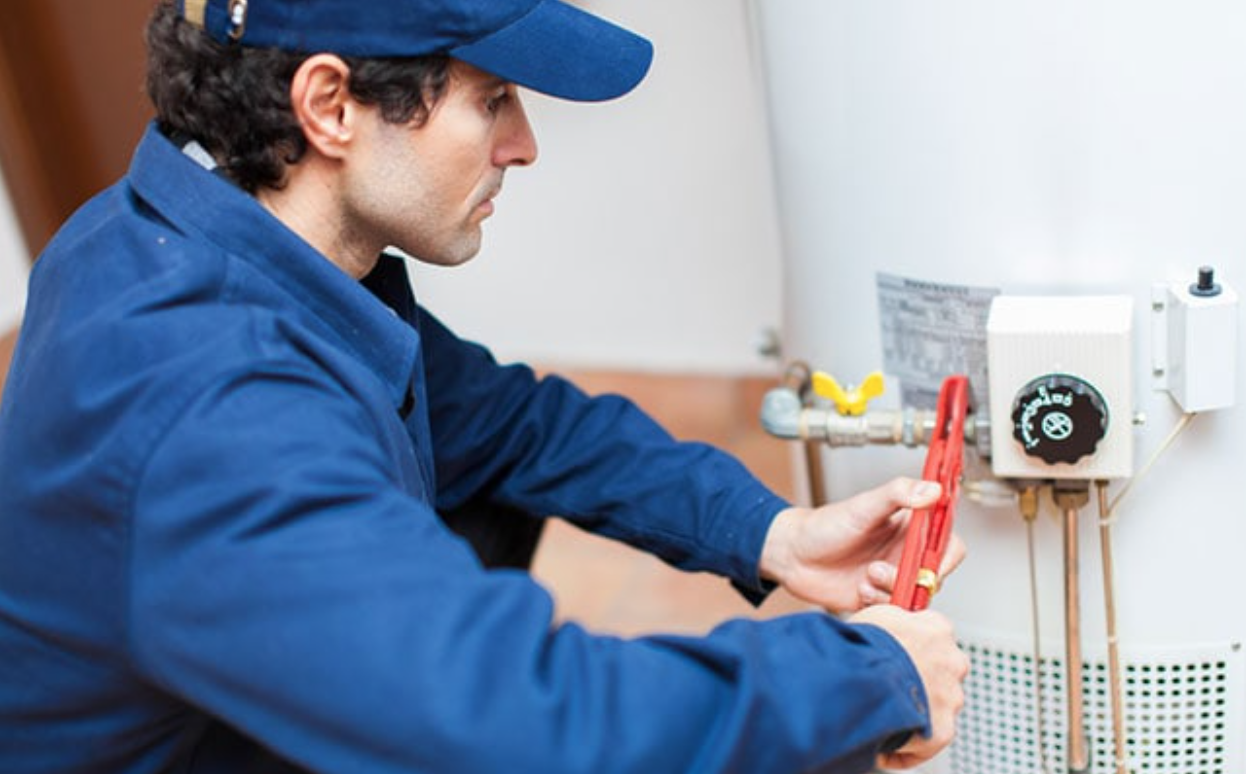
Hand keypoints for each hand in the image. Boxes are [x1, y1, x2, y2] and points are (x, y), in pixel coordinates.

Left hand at [759, 477, 965, 614]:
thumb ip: (899, 493)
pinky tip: (859, 590)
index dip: (945, 557)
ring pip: (916, 596)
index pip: (948, 544)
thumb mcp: (863, 505)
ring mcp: (893, 577)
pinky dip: (880, 603)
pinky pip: (895, 611)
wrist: (792, 555)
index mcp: (909, 528)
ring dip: (892, 590)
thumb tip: (932, 489)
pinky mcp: (879, 598)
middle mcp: (905, 554)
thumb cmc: (824, 526)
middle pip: (934, 575)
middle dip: (914, 579)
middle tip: (883, 570)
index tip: (928, 563)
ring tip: (867, 576)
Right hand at [850, 604, 968, 768]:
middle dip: (923, 677)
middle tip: (893, 683)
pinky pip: (928, 742)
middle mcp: (953, 661)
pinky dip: (909, 747)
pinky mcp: (943, 730)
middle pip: (942, 670)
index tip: (903, 649)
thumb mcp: (879, 614)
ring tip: (886, 713)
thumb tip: (894, 621)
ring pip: (938, 705)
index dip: (916, 643)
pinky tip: (885, 747)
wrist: (866, 677)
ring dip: (917, 709)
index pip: (936, 633)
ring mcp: (951, 697)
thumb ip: (897, 618)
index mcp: (938, 629)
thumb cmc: (867, 644)